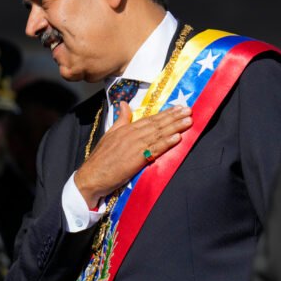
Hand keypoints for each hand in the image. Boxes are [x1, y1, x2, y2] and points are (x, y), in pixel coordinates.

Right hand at [75, 103, 192, 206]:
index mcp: (126, 129)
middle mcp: (131, 135)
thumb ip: (120, 119)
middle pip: (156, 124)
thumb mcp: (110, 134)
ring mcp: (134, 146)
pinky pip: (154, 149)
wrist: (92, 176)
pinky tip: (177, 137)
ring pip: (158, 134)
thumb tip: (124, 104)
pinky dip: (166, 143)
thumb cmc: (100, 159)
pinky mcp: (136, 159)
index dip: (165, 113)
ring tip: (188, 121)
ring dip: (175, 127)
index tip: (179, 108)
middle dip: (174, 117)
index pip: (149, 119)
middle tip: (189, 110)